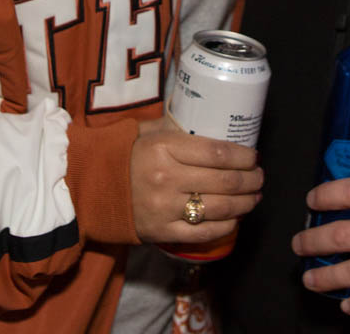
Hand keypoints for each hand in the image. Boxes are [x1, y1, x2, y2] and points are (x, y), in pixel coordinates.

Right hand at [129, 116, 262, 243]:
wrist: (89, 188)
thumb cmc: (122, 155)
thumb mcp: (146, 131)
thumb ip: (176, 126)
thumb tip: (209, 117)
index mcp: (164, 148)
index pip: (218, 153)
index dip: (244, 156)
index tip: (254, 157)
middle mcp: (167, 179)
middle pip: (226, 182)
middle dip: (251, 180)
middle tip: (260, 177)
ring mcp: (166, 209)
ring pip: (221, 209)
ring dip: (246, 203)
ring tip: (255, 197)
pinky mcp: (163, 232)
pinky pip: (204, 232)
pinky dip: (227, 226)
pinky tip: (235, 218)